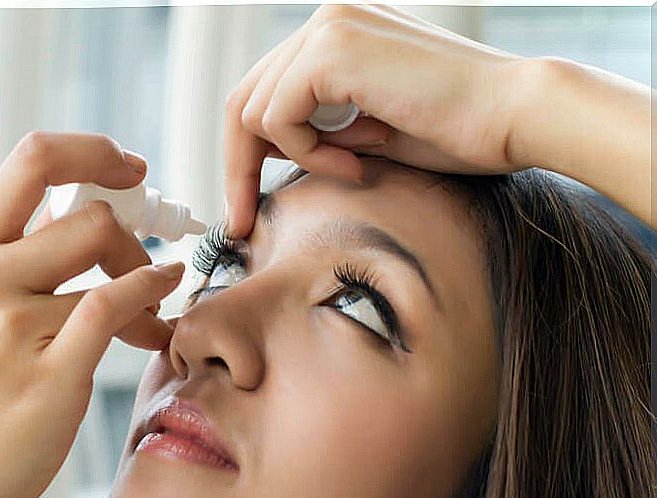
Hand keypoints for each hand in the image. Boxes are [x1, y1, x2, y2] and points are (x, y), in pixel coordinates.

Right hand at [0, 132, 184, 497]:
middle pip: (91, 214)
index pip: (36, 157)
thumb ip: (19, 254)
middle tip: (151, 259)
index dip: (95, 151)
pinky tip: (163, 309)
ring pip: (110, 265)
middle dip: (137, 234)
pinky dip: (152, 297)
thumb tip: (84, 209)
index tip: (132, 170)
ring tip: (155, 311)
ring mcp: (12, 323)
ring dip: (149, 280)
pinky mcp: (50, 370)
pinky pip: (115, 307)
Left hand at [225, 3, 533, 236]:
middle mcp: (324, 21)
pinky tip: (357, 161)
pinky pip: (278, 116)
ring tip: (353, 168)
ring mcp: (327, 28)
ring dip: (294, 157)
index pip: (261, 93)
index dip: (244, 155)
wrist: (515, 117)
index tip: (243, 208)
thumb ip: (315, 132)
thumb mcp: (366, 134)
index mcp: (334, 35)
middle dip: (238, 168)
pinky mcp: (333, 48)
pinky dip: (308, 152)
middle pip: (242, 100)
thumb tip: (263, 152)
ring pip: (252, 110)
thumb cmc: (455, 131)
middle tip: (242, 221)